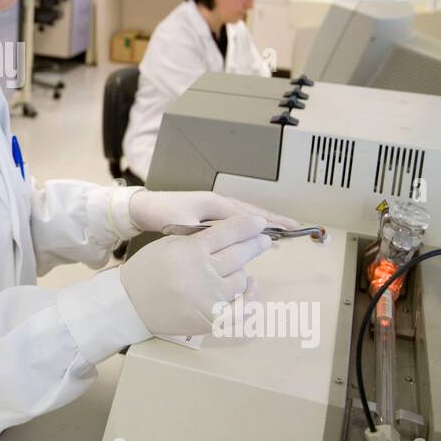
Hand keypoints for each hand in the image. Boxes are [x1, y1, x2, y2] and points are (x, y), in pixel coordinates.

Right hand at [119, 215, 269, 336]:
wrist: (129, 304)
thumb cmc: (148, 270)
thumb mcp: (169, 244)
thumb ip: (198, 239)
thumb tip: (232, 233)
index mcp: (190, 251)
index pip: (228, 233)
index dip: (248, 226)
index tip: (258, 223)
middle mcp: (202, 273)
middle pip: (240, 254)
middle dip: (255, 244)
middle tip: (263, 240)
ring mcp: (209, 298)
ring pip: (241, 279)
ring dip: (241, 272)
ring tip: (233, 268)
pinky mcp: (211, 320)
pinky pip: (243, 308)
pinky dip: (251, 297)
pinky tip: (252, 286)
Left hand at [128, 188, 298, 234]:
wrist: (144, 208)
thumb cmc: (163, 215)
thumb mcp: (185, 225)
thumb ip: (208, 231)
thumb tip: (232, 238)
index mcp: (215, 203)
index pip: (249, 214)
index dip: (270, 222)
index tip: (290, 229)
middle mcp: (218, 201)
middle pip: (252, 211)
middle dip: (274, 219)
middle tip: (296, 227)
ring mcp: (214, 205)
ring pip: (245, 214)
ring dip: (264, 221)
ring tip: (283, 229)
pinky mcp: (208, 211)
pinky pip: (235, 218)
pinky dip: (249, 223)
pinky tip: (254, 232)